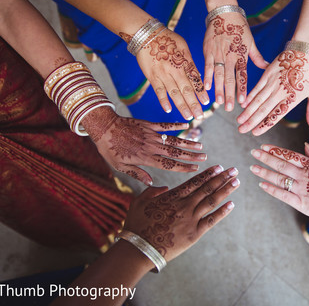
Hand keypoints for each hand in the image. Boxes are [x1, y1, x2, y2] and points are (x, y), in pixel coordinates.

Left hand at [82, 107, 206, 185]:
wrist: (104, 128)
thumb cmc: (110, 149)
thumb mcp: (120, 167)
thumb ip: (137, 174)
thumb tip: (151, 183)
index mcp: (145, 158)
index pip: (169, 164)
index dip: (183, 167)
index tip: (195, 169)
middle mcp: (151, 146)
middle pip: (175, 152)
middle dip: (191, 156)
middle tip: (205, 157)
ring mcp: (151, 134)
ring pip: (173, 139)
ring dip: (187, 142)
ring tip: (200, 145)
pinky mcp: (148, 125)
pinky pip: (165, 125)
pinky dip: (176, 125)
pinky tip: (187, 125)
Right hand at [124, 165, 238, 261]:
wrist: (139, 249)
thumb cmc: (136, 225)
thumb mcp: (139, 202)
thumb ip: (152, 191)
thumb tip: (165, 187)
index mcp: (172, 196)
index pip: (194, 182)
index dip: (208, 174)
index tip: (219, 167)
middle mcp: (184, 205)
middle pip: (207, 188)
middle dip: (222, 178)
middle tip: (234, 170)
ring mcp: (190, 219)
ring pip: (211, 201)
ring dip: (225, 190)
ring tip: (236, 181)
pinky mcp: (194, 234)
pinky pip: (211, 220)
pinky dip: (222, 212)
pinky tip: (232, 204)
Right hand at [135, 29, 209, 119]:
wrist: (147, 34)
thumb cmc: (167, 39)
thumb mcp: (183, 47)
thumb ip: (189, 62)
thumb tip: (197, 75)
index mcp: (184, 61)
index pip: (195, 79)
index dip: (201, 91)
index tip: (208, 102)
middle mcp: (175, 69)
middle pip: (186, 89)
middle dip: (194, 103)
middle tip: (200, 115)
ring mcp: (163, 74)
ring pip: (174, 93)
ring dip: (182, 106)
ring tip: (189, 117)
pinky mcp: (152, 76)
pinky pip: (158, 90)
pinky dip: (163, 100)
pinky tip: (169, 110)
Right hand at [203, 13, 267, 111]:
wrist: (224, 12)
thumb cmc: (240, 27)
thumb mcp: (251, 42)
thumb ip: (257, 57)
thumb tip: (268, 66)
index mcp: (241, 55)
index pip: (242, 75)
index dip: (242, 89)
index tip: (243, 101)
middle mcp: (230, 56)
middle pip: (230, 78)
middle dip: (230, 94)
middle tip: (230, 108)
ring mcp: (218, 54)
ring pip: (219, 75)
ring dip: (219, 89)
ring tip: (219, 103)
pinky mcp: (208, 51)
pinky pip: (207, 65)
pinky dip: (206, 77)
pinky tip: (206, 88)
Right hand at [238, 49, 308, 134]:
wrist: (307, 49)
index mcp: (292, 98)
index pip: (276, 115)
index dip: (265, 125)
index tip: (255, 133)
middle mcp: (280, 91)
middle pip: (263, 109)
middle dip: (251, 121)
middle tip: (241, 130)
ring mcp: (272, 82)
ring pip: (257, 100)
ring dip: (247, 111)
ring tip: (239, 120)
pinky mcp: (268, 73)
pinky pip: (257, 87)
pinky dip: (249, 96)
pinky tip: (243, 104)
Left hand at [250, 143, 308, 219]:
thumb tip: (306, 145)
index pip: (288, 155)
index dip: (275, 150)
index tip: (263, 146)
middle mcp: (302, 175)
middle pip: (280, 164)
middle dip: (266, 158)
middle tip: (253, 152)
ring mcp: (300, 189)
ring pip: (279, 178)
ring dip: (265, 172)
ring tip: (253, 168)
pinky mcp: (300, 203)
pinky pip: (282, 195)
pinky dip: (272, 190)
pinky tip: (262, 185)